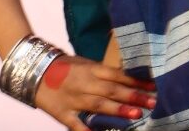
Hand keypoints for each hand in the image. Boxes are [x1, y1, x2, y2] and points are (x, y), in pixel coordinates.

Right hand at [34, 55, 155, 130]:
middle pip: (112, 90)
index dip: (136, 81)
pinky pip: (76, 124)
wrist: (34, 70)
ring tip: (136, 114)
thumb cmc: (65, 66)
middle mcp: (85, 83)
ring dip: (118, 109)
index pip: (118, 75)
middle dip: (133, 96)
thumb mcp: (86, 63)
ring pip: (99, 105)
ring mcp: (74, 99)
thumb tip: (128, 79)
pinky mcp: (62, 113)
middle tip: (152, 102)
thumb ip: (104, 73)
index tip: (154, 86)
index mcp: (92, 69)